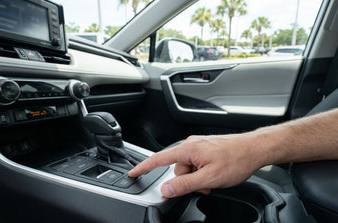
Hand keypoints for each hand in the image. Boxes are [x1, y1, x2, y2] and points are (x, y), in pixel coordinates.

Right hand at [128, 134, 262, 197]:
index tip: (133, 173)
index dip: (143, 167)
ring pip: (188, 168)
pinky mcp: (206, 148)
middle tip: (205, 185)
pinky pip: (196, 163)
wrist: (254, 149)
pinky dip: (202, 172)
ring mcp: (199, 146)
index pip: (158, 159)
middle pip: (176, 169)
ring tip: (213, 180)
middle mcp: (191, 144)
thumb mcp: (209, 178)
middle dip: (187, 181)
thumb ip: (185, 184)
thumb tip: (166, 189)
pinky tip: (215, 174)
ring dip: (197, 178)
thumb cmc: (236, 159)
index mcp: (187, 149)